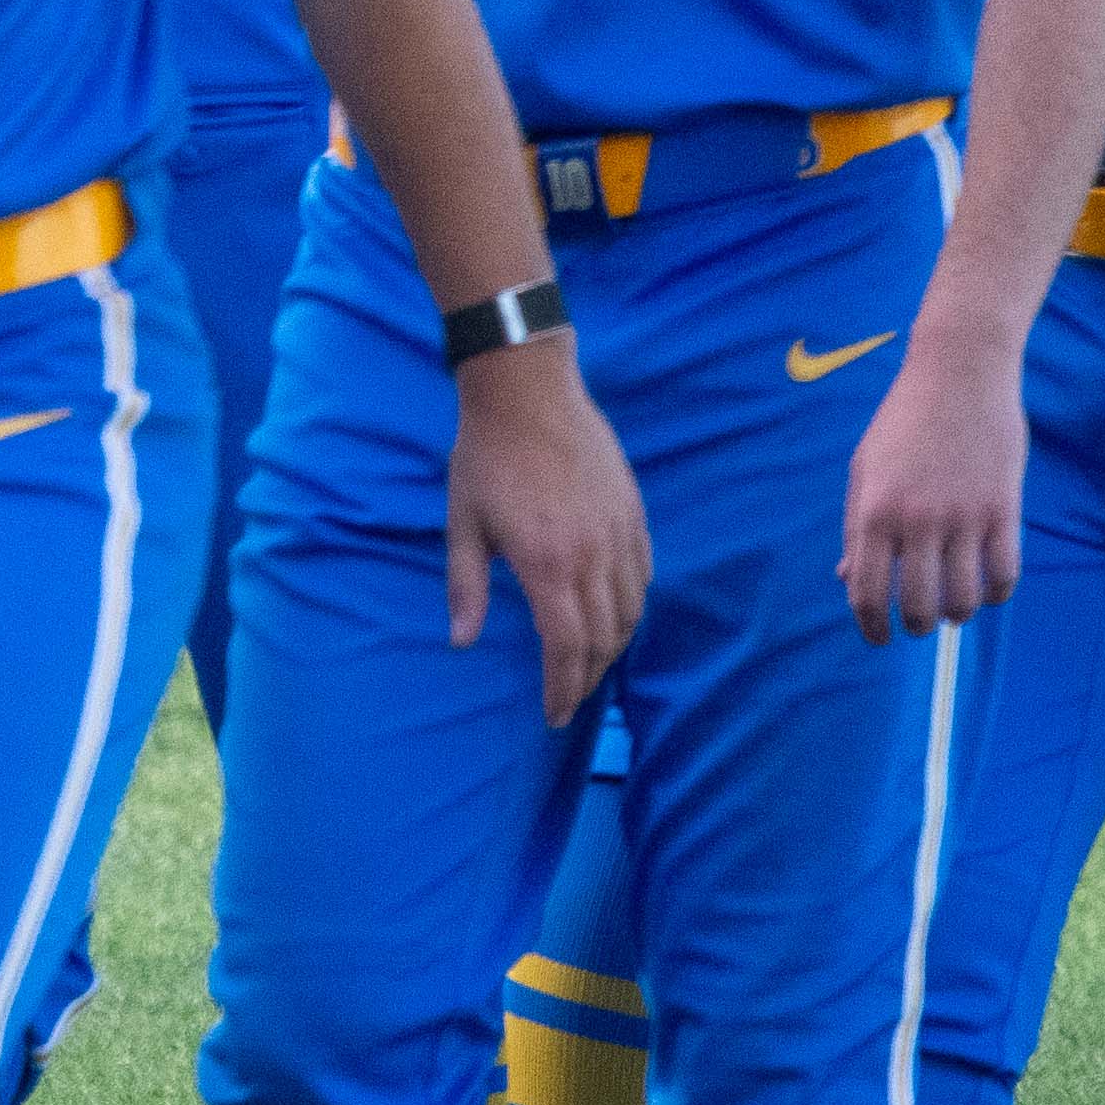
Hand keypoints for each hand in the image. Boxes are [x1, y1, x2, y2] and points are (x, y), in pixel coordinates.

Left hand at [445, 334, 651, 722]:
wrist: (527, 390)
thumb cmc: (486, 457)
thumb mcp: (463, 523)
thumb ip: (466, 586)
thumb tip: (461, 642)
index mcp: (548, 563)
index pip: (567, 647)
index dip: (564, 687)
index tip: (555, 714)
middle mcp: (592, 554)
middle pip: (604, 637)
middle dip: (588, 678)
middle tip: (571, 699)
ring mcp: (619, 531)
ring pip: (630, 609)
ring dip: (614, 646)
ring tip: (592, 665)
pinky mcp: (632, 510)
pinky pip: (643, 573)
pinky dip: (632, 604)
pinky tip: (616, 614)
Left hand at [838, 327, 1025, 640]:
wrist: (960, 368)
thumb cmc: (905, 418)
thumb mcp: (865, 467)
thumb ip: (854, 527)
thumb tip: (847, 581)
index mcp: (874, 510)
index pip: (866, 594)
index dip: (871, 628)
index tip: (879, 638)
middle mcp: (917, 519)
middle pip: (917, 607)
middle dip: (916, 626)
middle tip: (919, 622)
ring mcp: (963, 515)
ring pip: (963, 600)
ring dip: (957, 614)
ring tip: (954, 607)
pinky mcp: (1003, 508)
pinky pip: (1004, 575)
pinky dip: (996, 594)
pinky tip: (988, 588)